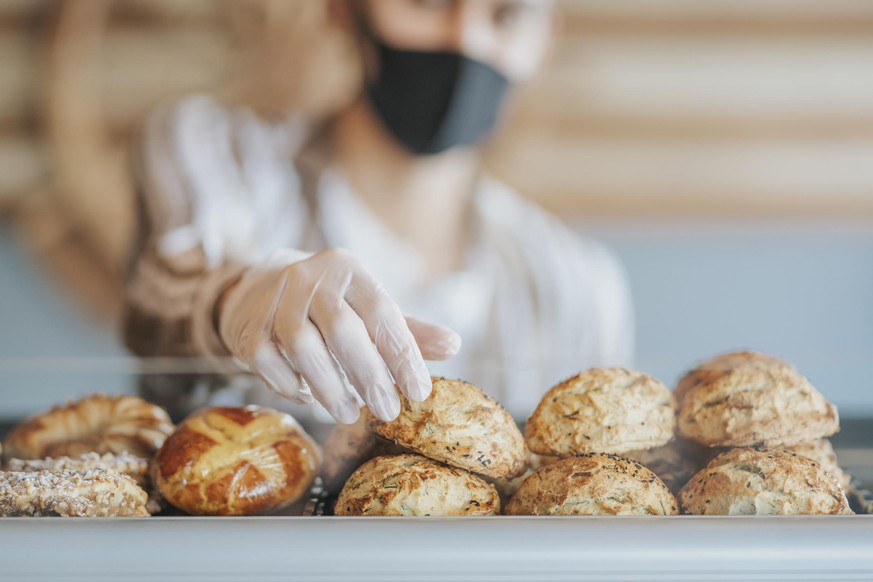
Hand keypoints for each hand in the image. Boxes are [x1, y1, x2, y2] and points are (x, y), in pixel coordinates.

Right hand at [218, 248, 460, 422]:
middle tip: (387, 412)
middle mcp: (311, 277)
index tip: (420, 392)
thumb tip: (454, 345)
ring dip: (330, 388)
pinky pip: (270, 362)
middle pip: (343, 331)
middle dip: (369, 377)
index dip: (402, 354)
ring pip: (303, 348)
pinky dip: (292, 386)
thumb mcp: (369, 308)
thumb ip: (408, 330)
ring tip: (349, 414)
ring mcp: (276, 300)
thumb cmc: (330, 305)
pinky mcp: (249, 327)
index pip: (382, 312)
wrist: (259, 288)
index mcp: (350, 269)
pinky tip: (310, 397)